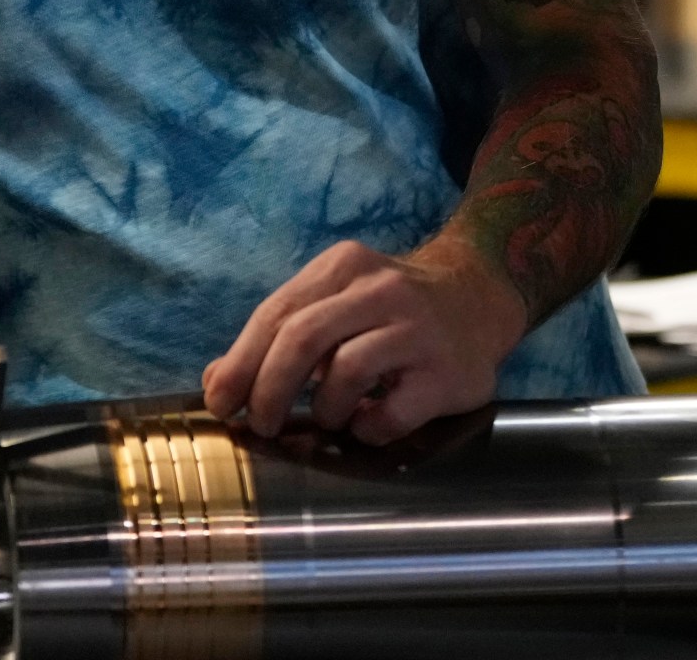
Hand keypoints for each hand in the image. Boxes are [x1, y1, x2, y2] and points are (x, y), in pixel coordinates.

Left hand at [202, 236, 527, 445]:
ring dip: (324, 410)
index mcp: (344, 266)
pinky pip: (391, 414)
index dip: (241, 363)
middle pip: (302, 338)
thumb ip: (279, 335)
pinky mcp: (448, 373)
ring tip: (329, 418)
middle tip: (262, 425)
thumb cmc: (391, 310)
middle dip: (269, 390)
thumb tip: (216, 381)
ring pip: (345, 372)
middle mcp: (382, 289)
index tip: (220, 402)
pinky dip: (368, 428)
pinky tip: (369, 423)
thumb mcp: (334, 303)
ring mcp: (419, 329)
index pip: (277, 313)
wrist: (480, 300)